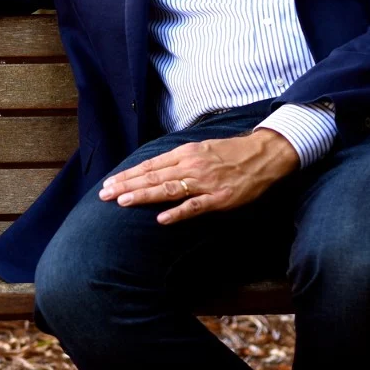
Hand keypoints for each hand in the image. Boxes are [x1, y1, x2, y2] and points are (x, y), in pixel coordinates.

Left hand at [97, 129, 299, 224]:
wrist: (264, 154)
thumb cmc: (231, 153)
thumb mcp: (201, 149)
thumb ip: (178, 160)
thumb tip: (154, 169)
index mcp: (185, 153)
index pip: (150, 165)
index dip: (128, 174)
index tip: (109, 182)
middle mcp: (191, 165)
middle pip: (153, 176)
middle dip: (127, 185)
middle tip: (104, 194)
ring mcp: (204, 182)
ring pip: (169, 189)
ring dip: (144, 195)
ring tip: (123, 202)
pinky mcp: (219, 198)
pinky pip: (195, 206)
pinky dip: (178, 213)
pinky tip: (161, 219)